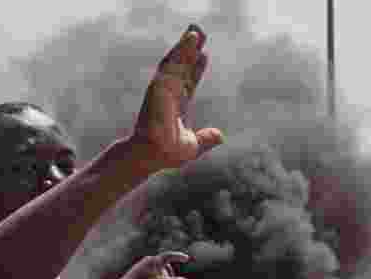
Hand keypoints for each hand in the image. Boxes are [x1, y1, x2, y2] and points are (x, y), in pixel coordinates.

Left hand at [119, 252, 191, 278]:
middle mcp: (148, 261)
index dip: (179, 256)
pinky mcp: (139, 272)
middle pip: (165, 267)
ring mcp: (143, 266)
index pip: (169, 256)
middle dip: (170, 278)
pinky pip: (152, 276)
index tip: (186, 258)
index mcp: (154, 261)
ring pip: (158, 273)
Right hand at [130, 24, 223, 171]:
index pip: (189, 81)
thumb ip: (206, 139)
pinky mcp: (159, 87)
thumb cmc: (166, 154)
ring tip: (195, 31)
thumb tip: (219, 136)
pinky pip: (171, 64)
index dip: (196, 68)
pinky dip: (179, 51)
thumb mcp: (193, 146)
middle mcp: (170, 94)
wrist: (151, 156)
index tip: (204, 54)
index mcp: (178, 105)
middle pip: (183, 67)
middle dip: (190, 50)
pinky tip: (189, 39)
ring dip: (185, 46)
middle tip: (199, 32)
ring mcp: (164, 89)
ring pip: (177, 62)